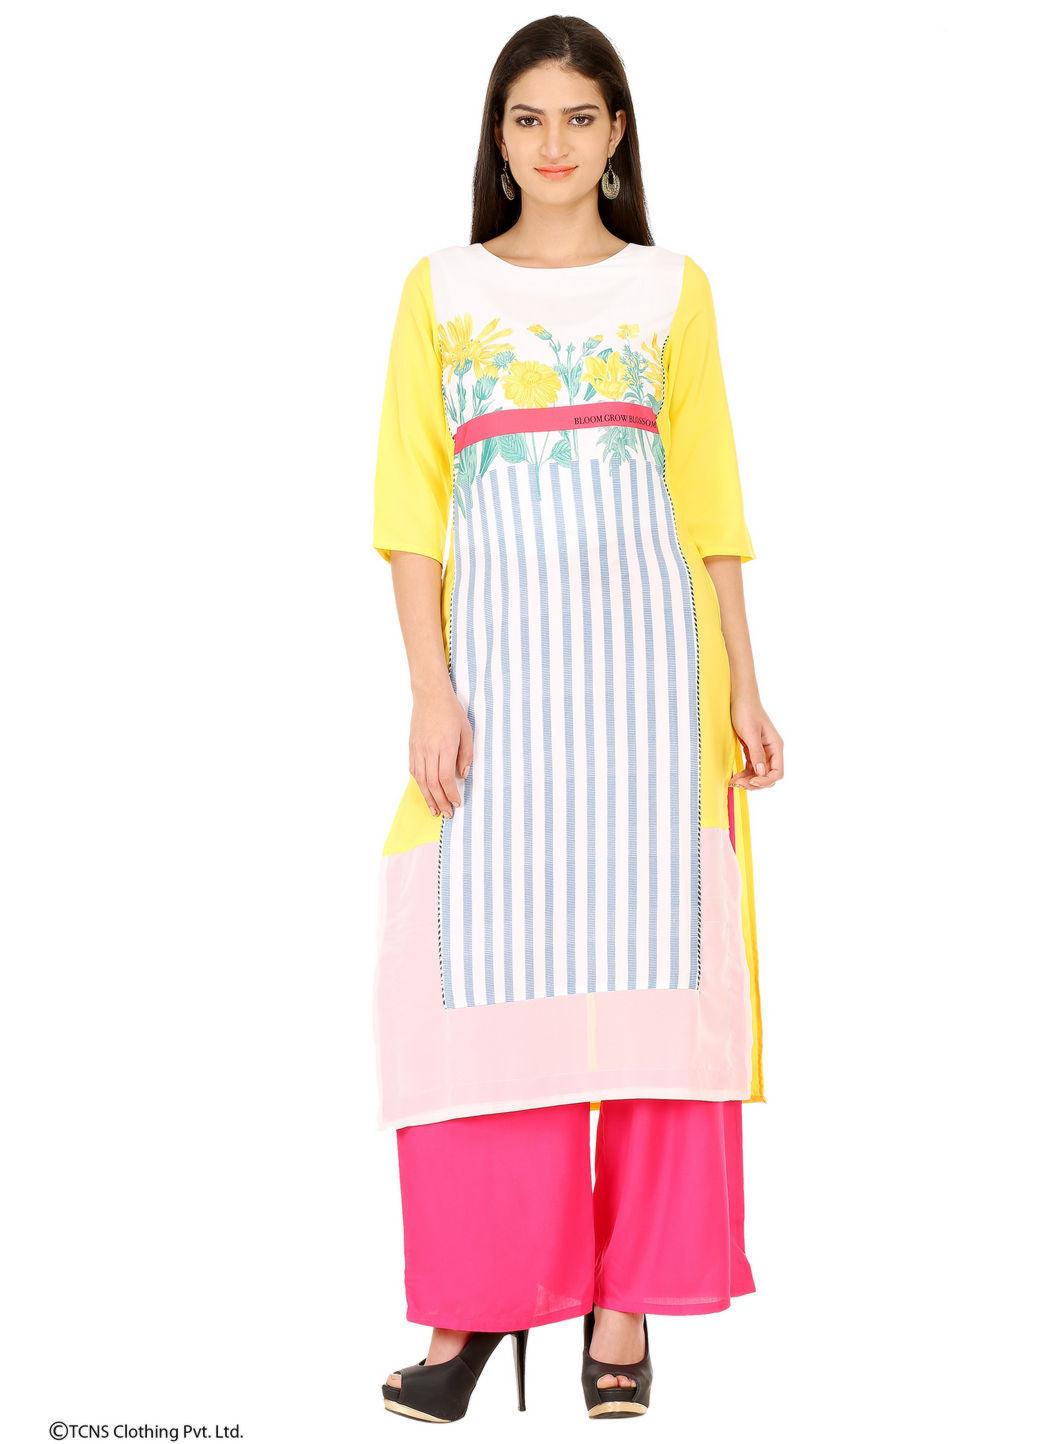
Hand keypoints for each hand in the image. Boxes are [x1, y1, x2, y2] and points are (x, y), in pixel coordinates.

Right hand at [409, 681, 473, 818]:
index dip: (451, 794)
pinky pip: (414, 770)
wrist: (430, 695)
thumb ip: (466, 755)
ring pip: (421, 780)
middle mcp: (429, 751)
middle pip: (432, 783)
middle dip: (440, 801)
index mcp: (445, 747)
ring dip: (428, 797)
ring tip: (434, 810)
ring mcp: (418, 749)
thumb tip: (462, 775)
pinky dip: (419, 784)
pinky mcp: (412, 747)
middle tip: (446, 814)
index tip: (457, 803)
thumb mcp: (466, 731)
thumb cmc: (451, 711)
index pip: (446, 778)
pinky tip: (425, 791)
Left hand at [730, 696, 782, 789]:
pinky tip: (735, 776)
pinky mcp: (752, 750)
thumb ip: (757, 753)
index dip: (766, 780)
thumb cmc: (746, 711)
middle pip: (768, 775)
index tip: (751, 781)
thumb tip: (762, 772)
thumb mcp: (750, 733)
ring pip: (759, 773)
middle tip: (739, 783)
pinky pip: (751, 767)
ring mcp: (762, 751)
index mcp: (776, 746)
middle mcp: (771, 750)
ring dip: (748, 780)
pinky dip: (744, 774)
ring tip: (734, 782)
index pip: (777, 772)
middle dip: (755, 783)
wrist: (739, 698)